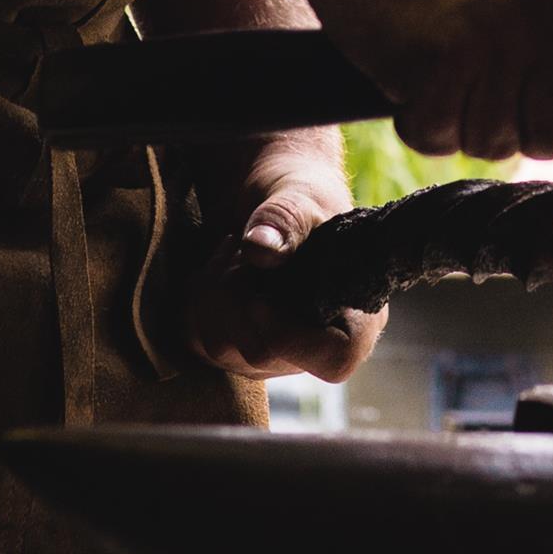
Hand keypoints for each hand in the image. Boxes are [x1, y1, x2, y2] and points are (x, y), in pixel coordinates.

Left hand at [183, 134, 384, 382]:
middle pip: (262, 353)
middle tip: (244, 250)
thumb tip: (260, 248)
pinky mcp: (237, 348)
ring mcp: (274, 351)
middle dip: (237, 296)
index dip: (292, 338)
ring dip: (214, 292)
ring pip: (222, 349)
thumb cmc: (300, 195)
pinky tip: (220, 268)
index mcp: (355, 312)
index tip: (260, 299)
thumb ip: (286, 219)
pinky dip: (198, 299)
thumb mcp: (299, 195)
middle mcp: (316, 341)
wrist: (269, 199)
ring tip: (235, 252)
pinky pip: (198, 342)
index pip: (335, 358)